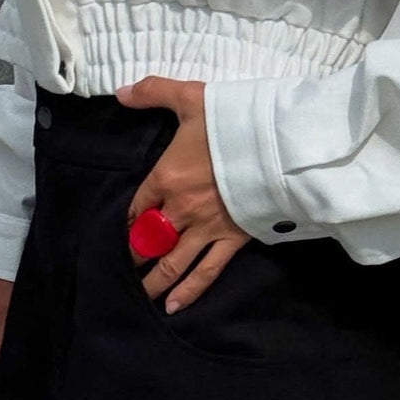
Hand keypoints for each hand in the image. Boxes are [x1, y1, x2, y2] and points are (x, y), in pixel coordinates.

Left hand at [116, 76, 250, 314]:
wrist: (278, 143)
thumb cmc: (233, 120)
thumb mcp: (191, 97)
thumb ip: (154, 91)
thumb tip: (120, 92)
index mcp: (166, 177)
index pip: (137, 206)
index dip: (129, 222)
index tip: (125, 232)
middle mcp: (181, 208)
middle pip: (150, 240)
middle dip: (136, 256)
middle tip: (126, 270)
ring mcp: (206, 228)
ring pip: (172, 263)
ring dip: (154, 282)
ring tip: (141, 297)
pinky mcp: (232, 239)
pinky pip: (206, 272)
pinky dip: (188, 291)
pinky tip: (173, 307)